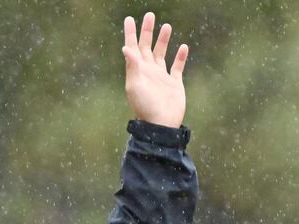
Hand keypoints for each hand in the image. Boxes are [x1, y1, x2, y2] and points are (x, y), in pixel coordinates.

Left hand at [122, 12, 188, 127]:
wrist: (160, 124)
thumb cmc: (145, 106)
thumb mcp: (135, 86)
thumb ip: (132, 66)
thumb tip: (126, 47)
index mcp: (137, 71)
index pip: (133, 47)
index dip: (131, 33)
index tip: (130, 19)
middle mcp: (148, 71)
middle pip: (147, 46)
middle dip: (147, 31)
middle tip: (150, 15)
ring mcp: (161, 77)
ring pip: (161, 54)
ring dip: (163, 40)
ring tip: (166, 25)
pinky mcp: (174, 84)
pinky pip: (177, 67)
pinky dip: (180, 57)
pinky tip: (183, 47)